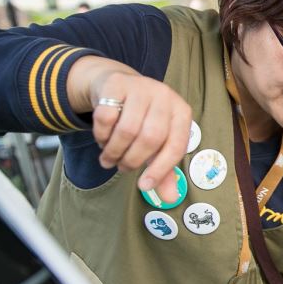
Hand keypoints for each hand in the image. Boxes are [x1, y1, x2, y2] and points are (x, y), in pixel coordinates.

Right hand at [68, 56, 192, 201]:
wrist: (117, 86)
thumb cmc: (142, 120)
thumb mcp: (157, 142)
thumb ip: (163, 170)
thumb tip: (170, 199)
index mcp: (181, 112)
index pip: (176, 146)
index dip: (160, 170)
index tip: (144, 186)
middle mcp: (165, 96)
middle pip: (150, 138)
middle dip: (132, 160)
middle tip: (122, 168)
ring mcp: (141, 87)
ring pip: (127, 129)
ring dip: (114, 151)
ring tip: (109, 158)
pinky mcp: (116, 83)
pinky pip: (106, 117)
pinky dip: (101, 135)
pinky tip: (102, 139)